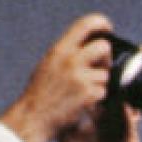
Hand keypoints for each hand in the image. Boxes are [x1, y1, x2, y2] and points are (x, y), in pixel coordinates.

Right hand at [0, 14, 115, 141]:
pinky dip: (98, 98)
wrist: (34, 117)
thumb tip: (91, 45)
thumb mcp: (49, 65)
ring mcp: (81, 77)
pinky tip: (83, 101)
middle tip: (100, 68)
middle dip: (106, 59)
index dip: (100, 23)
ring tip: (83, 91)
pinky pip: (104, 91)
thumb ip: (68, 54)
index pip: (84, 25)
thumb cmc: (42, 93)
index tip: (108, 28)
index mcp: (60, 50)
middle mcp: (70, 60)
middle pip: (104, 47)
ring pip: (106, 74)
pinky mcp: (89, 93)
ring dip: (100, 83)